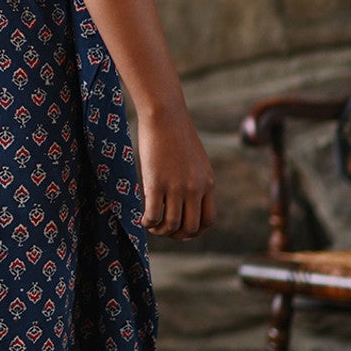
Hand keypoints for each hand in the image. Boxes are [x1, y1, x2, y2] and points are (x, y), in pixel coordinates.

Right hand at [135, 107, 214, 239]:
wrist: (165, 115)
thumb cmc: (175, 134)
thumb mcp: (195, 160)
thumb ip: (195, 180)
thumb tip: (185, 198)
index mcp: (207, 183)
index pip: (208, 220)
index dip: (194, 231)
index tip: (180, 228)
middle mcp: (195, 188)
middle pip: (190, 228)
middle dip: (176, 235)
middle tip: (163, 228)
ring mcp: (176, 187)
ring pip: (171, 225)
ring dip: (160, 231)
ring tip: (151, 224)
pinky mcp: (157, 183)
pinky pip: (154, 216)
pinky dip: (148, 223)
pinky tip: (142, 219)